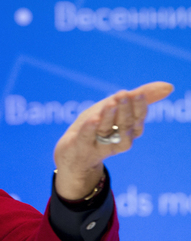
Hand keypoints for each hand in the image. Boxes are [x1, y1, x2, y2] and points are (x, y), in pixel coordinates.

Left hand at [53, 81, 173, 199]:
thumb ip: (140, 98)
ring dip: (109, 117)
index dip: (139, 108)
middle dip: (126, 111)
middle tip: (126, 95)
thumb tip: (169, 86)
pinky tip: (92, 119)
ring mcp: (97, 145)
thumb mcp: (114, 109)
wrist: (71, 155)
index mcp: (126, 131)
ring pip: (106, 132)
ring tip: (111, 103)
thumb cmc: (96, 128)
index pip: (137, 120)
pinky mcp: (79, 148)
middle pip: (124, 127)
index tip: (138, 93)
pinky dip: (89, 129)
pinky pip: (86, 138)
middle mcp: (115, 140)